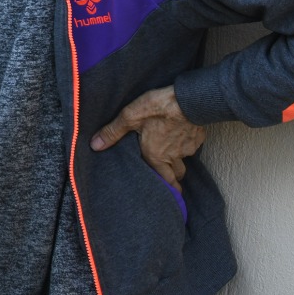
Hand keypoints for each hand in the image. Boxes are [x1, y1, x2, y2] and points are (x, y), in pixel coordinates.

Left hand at [90, 85, 206, 191]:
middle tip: (171, 182)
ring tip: (171, 157)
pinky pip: (192, 147)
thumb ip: (112, 132)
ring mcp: (188, 148)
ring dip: (178, 162)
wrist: (189, 99)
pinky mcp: (198, 138)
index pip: (164, 180)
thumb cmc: (158, 108)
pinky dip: (186, 145)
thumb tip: (95, 146)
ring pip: (184, 161)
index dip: (166, 188)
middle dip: (174, 180)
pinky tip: (180, 137)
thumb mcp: (129, 116)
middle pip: (176, 176)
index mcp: (156, 156)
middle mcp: (173, 156)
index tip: (166, 195)